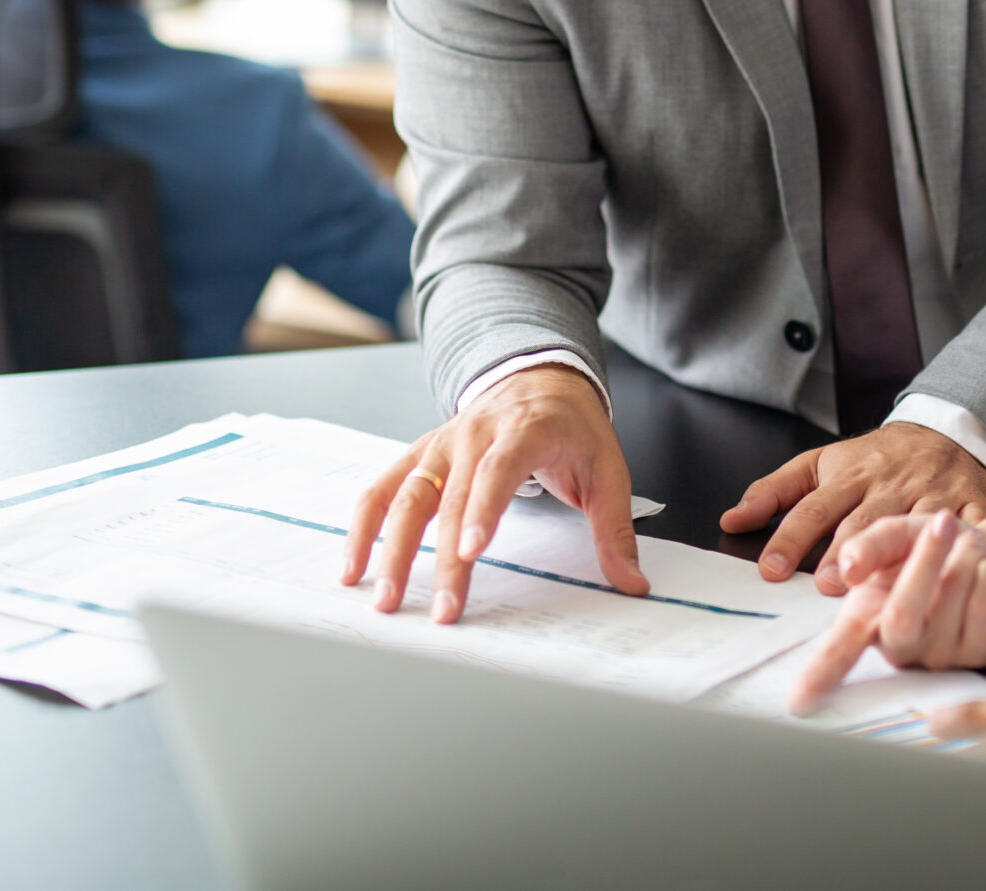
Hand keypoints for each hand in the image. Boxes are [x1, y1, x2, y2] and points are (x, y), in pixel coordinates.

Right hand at [341, 364, 646, 623]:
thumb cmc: (572, 426)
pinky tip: (354, 566)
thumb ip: (615, 529)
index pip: (500, 470)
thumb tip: (631, 582)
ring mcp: (442, 444)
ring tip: (385, 598)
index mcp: (525, 430)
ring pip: (406, 495)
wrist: (539, 376)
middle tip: (444, 609)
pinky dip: (364, 527)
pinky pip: (383, 490)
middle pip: (451, 498)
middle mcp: (475, 434)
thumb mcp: (608, 469)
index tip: (471, 550)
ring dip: (391, 548)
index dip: (483, 509)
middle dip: (444, 559)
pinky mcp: (421, 456)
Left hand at [720, 421, 985, 592]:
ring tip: (877, 590)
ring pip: (912, 526)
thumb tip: (731, 521)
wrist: (947, 432)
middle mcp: (891, 484)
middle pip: (863, 521)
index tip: (771, 568)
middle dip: (845, 553)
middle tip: (827, 585)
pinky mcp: (974, 501)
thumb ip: (776, 491)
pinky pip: (970, 527)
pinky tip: (951, 572)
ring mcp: (934, 493)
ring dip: (896, 558)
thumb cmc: (878, 459)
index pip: (815, 507)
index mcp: (852, 474)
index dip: (792, 538)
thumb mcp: (823, 463)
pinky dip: (962, 549)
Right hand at [788, 509, 985, 711]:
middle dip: (923, 564)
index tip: (799, 700)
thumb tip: (849, 568)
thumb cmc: (934, 547)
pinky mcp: (982, 652)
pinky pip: (982, 616)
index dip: (819, 674)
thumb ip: (869, 545)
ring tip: (969, 543)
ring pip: (947, 611)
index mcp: (869, 618)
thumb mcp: (895, 535)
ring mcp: (941, 654)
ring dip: (962, 564)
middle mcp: (901, 644)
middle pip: (901, 617)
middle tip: (942, 524)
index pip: (839, 651)